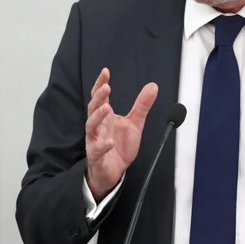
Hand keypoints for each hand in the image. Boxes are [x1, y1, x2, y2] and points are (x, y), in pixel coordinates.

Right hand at [85, 67, 157, 200]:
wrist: (114, 171)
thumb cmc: (120, 145)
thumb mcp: (135, 123)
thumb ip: (142, 105)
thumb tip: (153, 86)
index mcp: (105, 116)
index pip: (100, 97)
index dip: (101, 84)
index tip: (105, 72)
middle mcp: (98, 126)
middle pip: (93, 108)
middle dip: (98, 97)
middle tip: (106, 87)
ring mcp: (95, 140)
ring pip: (91, 126)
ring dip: (98, 116)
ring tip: (106, 108)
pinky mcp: (96, 155)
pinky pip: (97, 149)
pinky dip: (102, 145)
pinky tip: (109, 142)